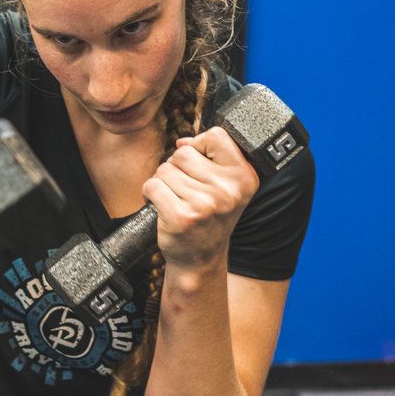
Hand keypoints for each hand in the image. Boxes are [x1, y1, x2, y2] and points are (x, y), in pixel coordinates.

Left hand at [142, 127, 259, 270]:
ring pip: (165, 169)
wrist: (200, 259)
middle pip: (183, 153)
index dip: (199, 146)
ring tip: (176, 200)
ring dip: (163, 183)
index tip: (198, 164)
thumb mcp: (225, 187)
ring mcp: (206, 204)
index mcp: (244, 177)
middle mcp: (229, 190)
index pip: (217, 136)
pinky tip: (162, 207)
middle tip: (185, 191)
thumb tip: (183, 142)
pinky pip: (152, 186)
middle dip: (176, 169)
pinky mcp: (182, 217)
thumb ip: (210, 158)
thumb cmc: (209, 218)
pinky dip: (150, 194)